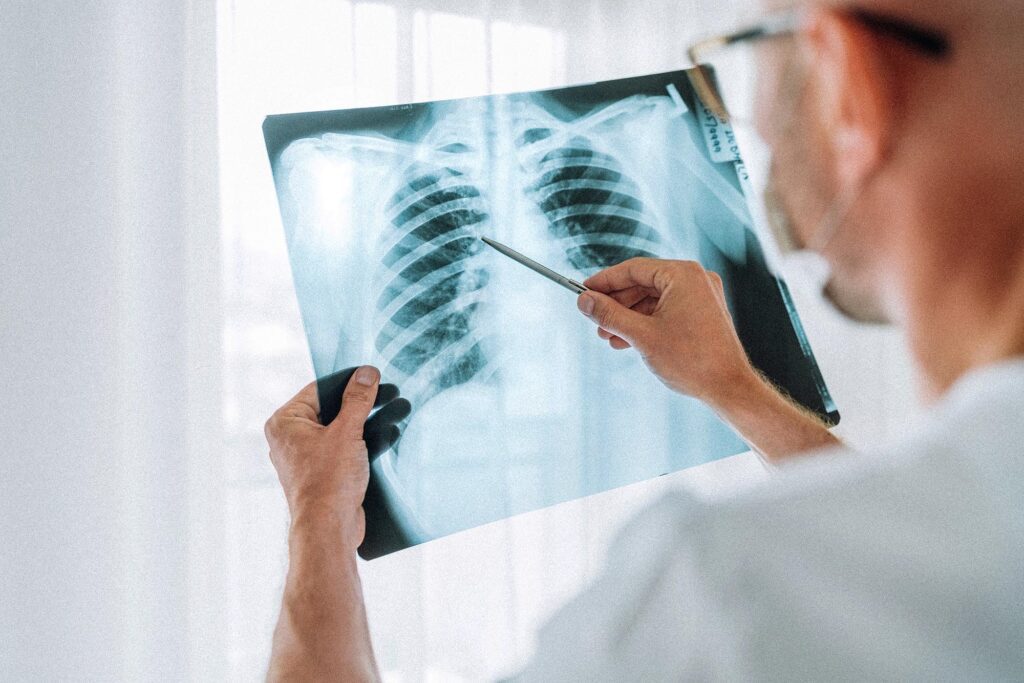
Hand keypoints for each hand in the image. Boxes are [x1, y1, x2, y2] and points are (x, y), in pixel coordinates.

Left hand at [264, 366, 410, 546]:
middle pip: (330, 409)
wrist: (329, 529)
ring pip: (339, 430)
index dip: (348, 381)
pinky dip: (361, 443)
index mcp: (285, 422)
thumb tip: (366, 373)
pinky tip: (386, 436)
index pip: (319, 389)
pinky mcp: (322, 473)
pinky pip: (342, 449)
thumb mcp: (347, 432)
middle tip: (387, 393)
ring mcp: (305, 457)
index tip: (372, 375)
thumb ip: (357, 400)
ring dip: (365, 424)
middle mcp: (290, 438)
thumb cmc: (329, 481)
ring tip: (394, 413)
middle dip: (361, 404)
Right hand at [576, 258, 755, 404]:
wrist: (728, 387)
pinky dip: (646, 323)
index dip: (605, 281)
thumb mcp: (641, 335)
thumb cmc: (691, 360)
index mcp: (683, 275)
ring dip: (628, 316)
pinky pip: (666, 310)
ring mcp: (701, 296)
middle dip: (616, 304)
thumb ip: (609, 314)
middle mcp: (695, 279)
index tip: (584, 291)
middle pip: (643, 283)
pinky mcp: (702, 313)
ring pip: (653, 299)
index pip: (634, 269)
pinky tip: (625, 340)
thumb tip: (584, 302)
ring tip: (607, 335)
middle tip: (593, 318)